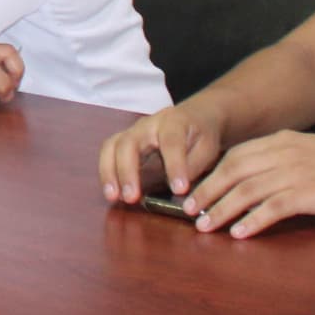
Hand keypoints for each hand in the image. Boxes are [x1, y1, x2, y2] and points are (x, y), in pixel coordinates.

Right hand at [98, 100, 233, 204]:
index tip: (179, 190)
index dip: (174, 166)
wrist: (194, 116)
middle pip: (129, 142)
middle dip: (128, 171)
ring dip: (109, 173)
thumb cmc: (200, 134)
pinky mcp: (123, 142)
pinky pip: (108, 154)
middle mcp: (147, 124)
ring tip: (113, 197)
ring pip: (112, 147)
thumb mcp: (207, 147)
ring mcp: (132, 132)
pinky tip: (112, 193)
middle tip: (132, 197)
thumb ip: (194, 165)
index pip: (171, 142)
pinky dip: (107, 174)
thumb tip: (179, 189)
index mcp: (173, 122)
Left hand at [183, 131, 314, 238]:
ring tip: (206, 227)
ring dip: (222, 210)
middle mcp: (284, 153)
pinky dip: (253, 221)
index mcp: (280, 141)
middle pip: (234, 172)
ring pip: (248, 191)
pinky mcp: (311, 193)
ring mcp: (297, 172)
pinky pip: (273, 208)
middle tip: (189, 212)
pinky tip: (239, 233)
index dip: (211, 175)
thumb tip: (248, 180)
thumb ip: (279, 160)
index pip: (235, 156)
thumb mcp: (306, 151)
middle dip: (208, 192)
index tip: (195, 192)